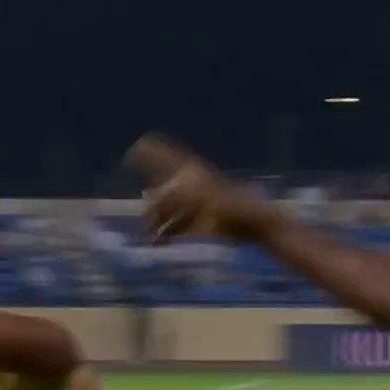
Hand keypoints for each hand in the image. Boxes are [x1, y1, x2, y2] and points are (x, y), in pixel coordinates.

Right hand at [124, 133, 279, 242]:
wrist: (253, 223)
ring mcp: (196, 205)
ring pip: (170, 211)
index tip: (136, 147)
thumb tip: (149, 195)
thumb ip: (171, 194)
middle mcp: (191, 186)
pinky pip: (179, 226)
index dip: (152, 153)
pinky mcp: (202, 222)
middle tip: (144, 216)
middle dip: (153, 203)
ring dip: (158, 221)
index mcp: (192, 173)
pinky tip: (157, 242)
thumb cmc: (229, 205)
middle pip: (165, 190)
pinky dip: (167, 233)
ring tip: (147, 235)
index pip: (167, 158)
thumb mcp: (197, 197)